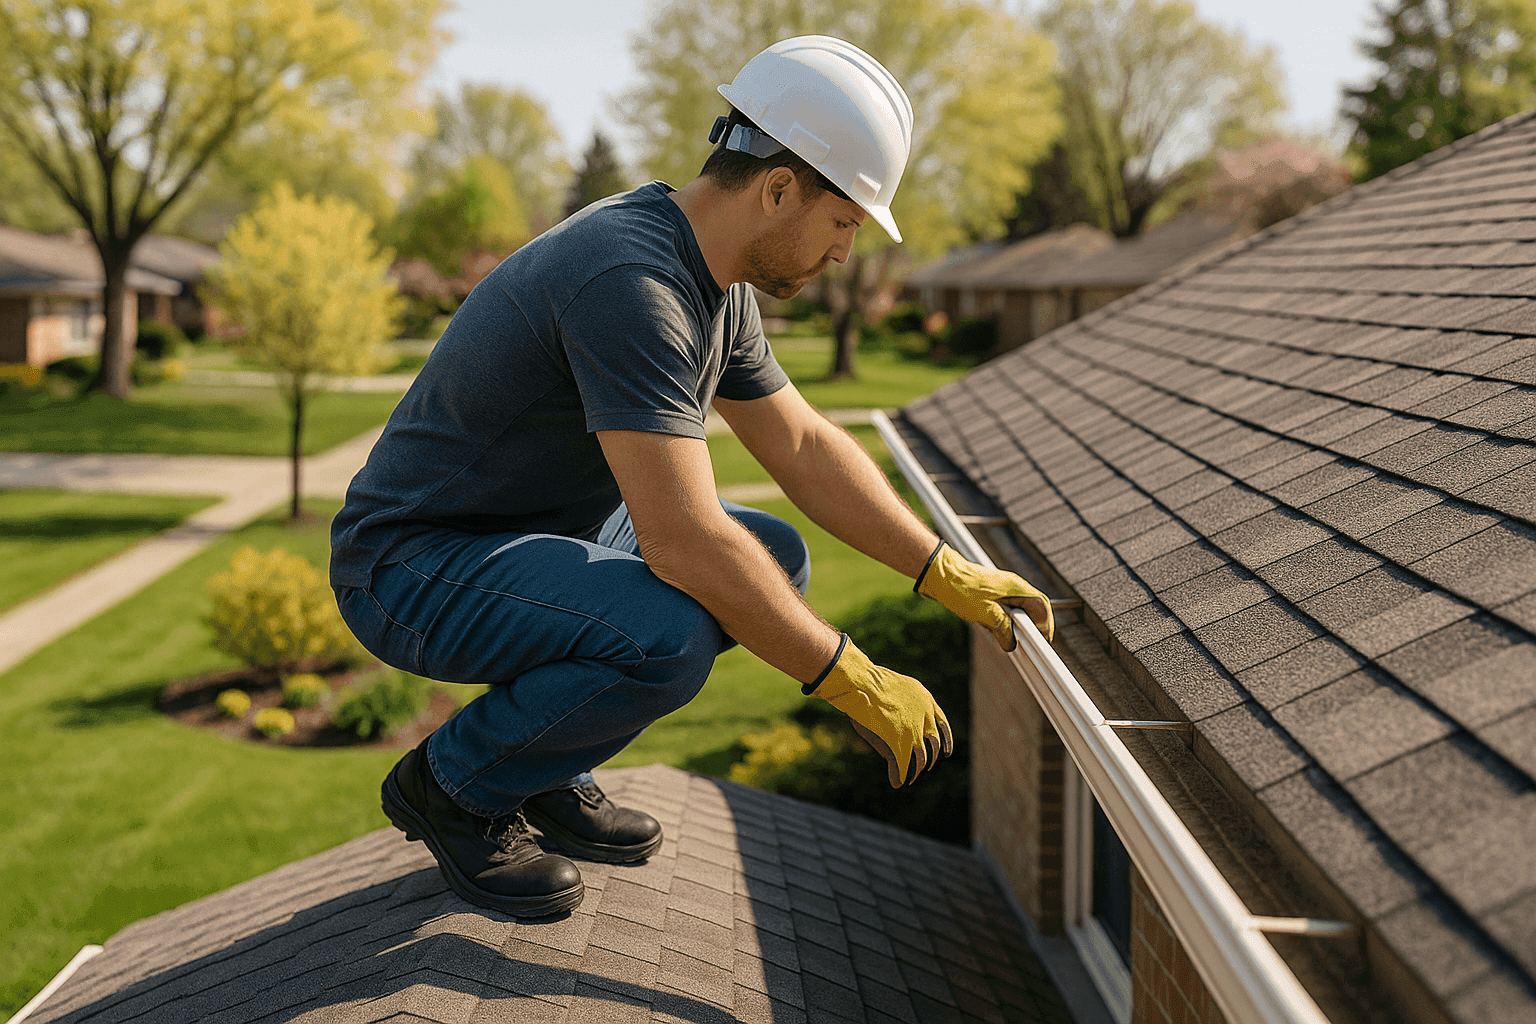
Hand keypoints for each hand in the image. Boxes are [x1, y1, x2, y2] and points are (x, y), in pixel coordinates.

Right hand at [810, 638, 952, 787]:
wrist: (859, 682)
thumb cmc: (869, 684)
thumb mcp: (891, 695)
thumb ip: (900, 708)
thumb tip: (899, 718)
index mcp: (925, 699)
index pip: (942, 723)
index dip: (946, 739)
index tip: (946, 751)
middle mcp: (924, 715)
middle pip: (933, 743)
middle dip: (931, 757)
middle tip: (925, 766)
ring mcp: (913, 730)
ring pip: (921, 757)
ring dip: (915, 770)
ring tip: (910, 777)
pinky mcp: (899, 742)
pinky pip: (904, 763)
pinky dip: (902, 774)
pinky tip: (899, 780)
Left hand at [915, 542, 1053, 648]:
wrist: (939, 573)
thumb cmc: (961, 588)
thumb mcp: (985, 614)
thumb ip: (1003, 630)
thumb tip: (1011, 644)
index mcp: (1017, 588)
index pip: (1042, 607)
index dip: (1045, 626)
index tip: (1043, 642)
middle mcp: (1013, 586)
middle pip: (1033, 609)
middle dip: (1030, 628)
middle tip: (1026, 644)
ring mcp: (1003, 589)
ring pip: (1018, 611)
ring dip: (1014, 625)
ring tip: (1002, 635)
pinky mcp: (991, 593)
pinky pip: (1004, 610)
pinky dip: (1001, 621)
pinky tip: (988, 627)